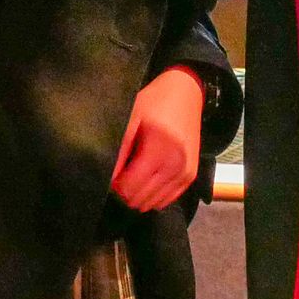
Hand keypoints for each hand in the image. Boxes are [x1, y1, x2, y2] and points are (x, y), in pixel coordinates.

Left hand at [111, 66, 204, 210]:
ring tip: (134, 174)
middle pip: (140, 198)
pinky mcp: (190, 176)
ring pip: (153, 203)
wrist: (186, 96)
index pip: (130, 186)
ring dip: (139, 195)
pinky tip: (147, 179)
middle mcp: (176, 163)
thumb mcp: (131, 118)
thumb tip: (108, 177)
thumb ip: (120, 149)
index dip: (115, 185)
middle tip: (121, 173)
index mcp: (160, 147)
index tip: (112, 173)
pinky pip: (166, 200)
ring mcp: (185, 172)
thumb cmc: (155, 104)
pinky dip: (153, 195)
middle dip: (125, 191)